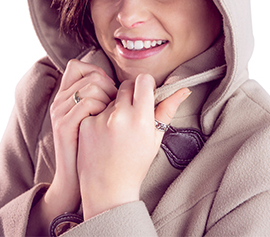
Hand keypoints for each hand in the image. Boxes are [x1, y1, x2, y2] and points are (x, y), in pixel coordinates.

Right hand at [39, 60, 116, 224]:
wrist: (77, 179)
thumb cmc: (93, 148)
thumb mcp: (94, 118)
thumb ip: (100, 99)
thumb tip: (122, 83)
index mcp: (65, 96)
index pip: (77, 66)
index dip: (97, 72)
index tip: (110, 89)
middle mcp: (59, 100)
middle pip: (89, 75)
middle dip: (109, 87)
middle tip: (116, 105)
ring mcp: (60, 112)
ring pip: (91, 87)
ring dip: (108, 98)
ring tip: (112, 115)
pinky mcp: (63, 125)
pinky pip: (87, 103)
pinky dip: (102, 109)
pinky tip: (106, 122)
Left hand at [77, 73, 189, 219]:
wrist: (108, 189)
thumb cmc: (135, 165)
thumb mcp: (156, 138)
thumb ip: (168, 110)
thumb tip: (183, 89)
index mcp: (141, 118)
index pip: (143, 80)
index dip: (145, 85)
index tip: (145, 93)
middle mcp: (120, 115)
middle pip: (126, 85)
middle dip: (130, 94)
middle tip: (132, 112)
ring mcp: (100, 119)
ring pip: (110, 98)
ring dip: (115, 107)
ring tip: (116, 130)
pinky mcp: (86, 123)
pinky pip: (96, 109)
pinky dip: (99, 118)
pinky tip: (102, 136)